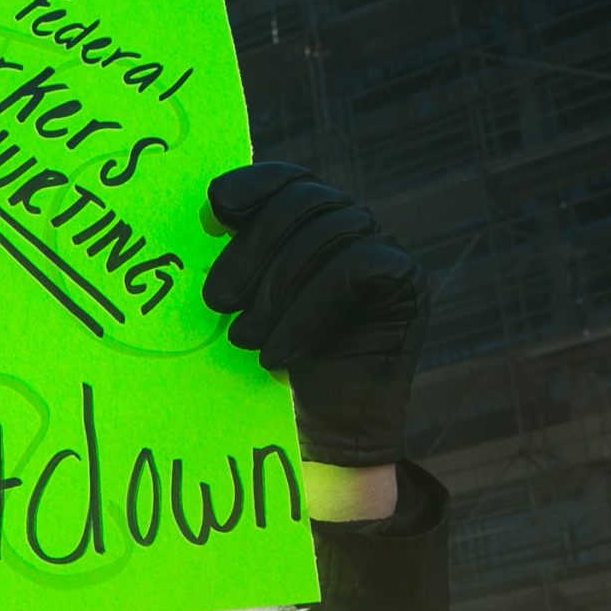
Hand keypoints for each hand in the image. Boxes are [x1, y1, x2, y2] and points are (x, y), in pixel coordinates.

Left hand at [203, 163, 427, 468]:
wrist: (322, 431)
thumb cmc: (275, 363)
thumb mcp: (244, 304)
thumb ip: (236, 259)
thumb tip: (204, 214)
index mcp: (312, 221)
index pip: (286, 180)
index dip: (251, 185)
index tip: (214, 209)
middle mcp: (352, 225)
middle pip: (302, 202)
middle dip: (251, 249)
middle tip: (216, 301)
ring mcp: (384, 249)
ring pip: (327, 233)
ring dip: (276, 290)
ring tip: (244, 339)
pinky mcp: (406, 282)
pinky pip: (355, 268)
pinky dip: (308, 310)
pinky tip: (279, 352)